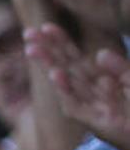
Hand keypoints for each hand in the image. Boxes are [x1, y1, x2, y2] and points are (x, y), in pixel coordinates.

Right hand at [26, 23, 129, 149]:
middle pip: (65, 68)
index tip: (45, 27)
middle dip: (46, 51)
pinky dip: (66, 90)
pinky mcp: (95, 122)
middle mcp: (90, 93)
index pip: (75, 58)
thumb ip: (121, 68)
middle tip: (28, 33)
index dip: (61, 42)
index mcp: (99, 80)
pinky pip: (76, 105)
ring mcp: (91, 108)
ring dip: (49, 65)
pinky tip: (56, 74)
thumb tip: (100, 54)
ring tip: (33, 50)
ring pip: (66, 84)